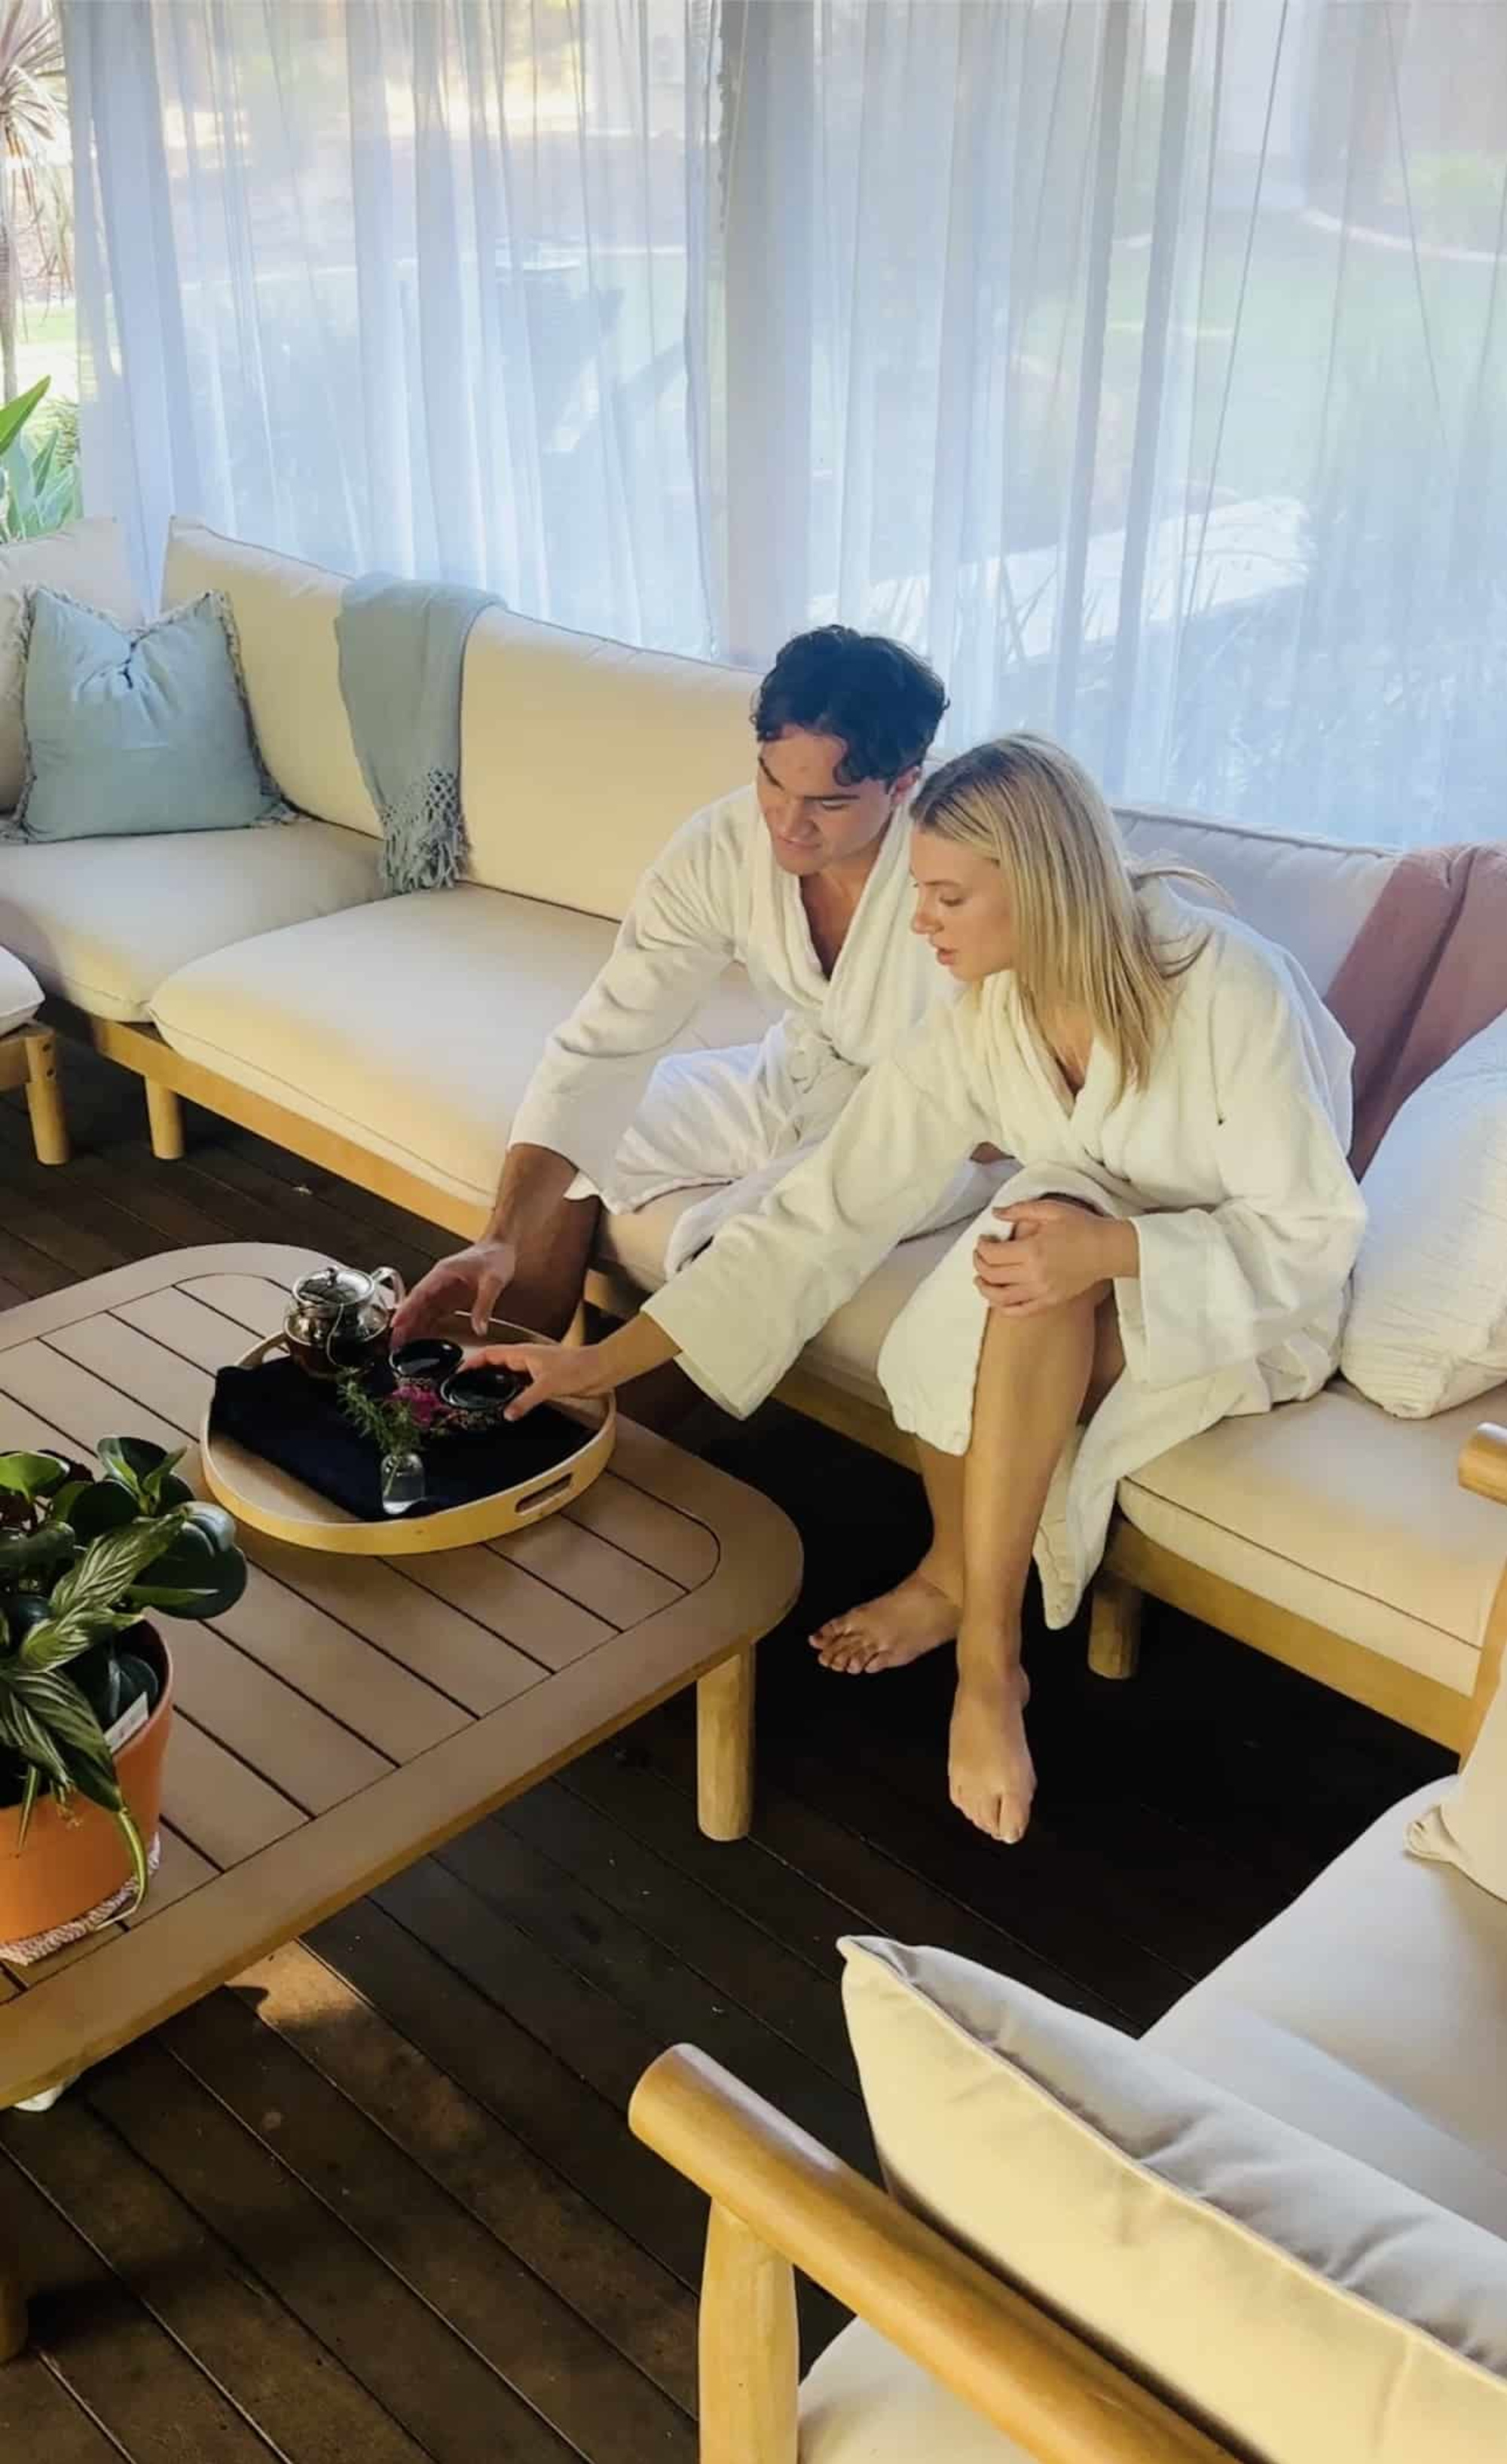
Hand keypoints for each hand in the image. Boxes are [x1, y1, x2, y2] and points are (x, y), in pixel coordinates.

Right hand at [392, 1237, 517, 1342]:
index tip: (396, 1322)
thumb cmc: (495, 1256)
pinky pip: (435, 1312)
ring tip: (401, 1344)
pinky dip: (426, 1324)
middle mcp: (439, 1281)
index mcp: (443, 1273)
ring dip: (412, 1325)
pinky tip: (420, 1336)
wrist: (502, 1248)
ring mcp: (444, 1289)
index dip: (407, 1309)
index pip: (420, 1293)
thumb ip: (484, 1305)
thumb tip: (479, 1328)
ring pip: (423, 1310)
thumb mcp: (493, 1281)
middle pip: (417, 1304)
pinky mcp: (451, 1297)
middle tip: (394, 1341)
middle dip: (404, 1323)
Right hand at [465, 1339, 614, 1420]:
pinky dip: (511, 1389)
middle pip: (496, 1362)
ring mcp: (535, 1368)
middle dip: (480, 1370)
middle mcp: (527, 1358)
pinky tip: (510, 1400)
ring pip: (508, 1372)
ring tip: (482, 1391)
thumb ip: (525, 1400)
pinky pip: (520, 1383)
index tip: (460, 1371)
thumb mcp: (547, 1385)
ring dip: (495, 1379)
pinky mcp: (544, 1378)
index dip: (473, 1361)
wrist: (600, 1369)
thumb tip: (508, 1413)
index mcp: (523, 1353)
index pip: (490, 1353)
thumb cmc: (579, 1367)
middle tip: (466, 1383)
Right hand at [948, 1665, 1034, 1842]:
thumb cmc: (1004, 1738)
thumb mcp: (1014, 1782)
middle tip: (1015, 1817)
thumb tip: (1009, 1838)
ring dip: (988, 1800)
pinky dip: (983, 1776)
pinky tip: (993, 1771)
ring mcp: (965, 1758)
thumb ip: (1013, 1813)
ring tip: (1003, 1803)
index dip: (1006, 1829)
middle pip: (979, 1811)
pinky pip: (977, 1766)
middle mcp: (967, 1780)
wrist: (988, 1689)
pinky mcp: (971, 1737)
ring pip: (976, 1790)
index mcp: (975, 1792)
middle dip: (995, 1818)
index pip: (990, 1824)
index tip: (1021, 1825)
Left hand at [973, 1199, 1122, 1316]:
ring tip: (980, 1279)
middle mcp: (1033, 1274)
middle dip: (979, 1264)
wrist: (1108, 1249)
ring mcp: (1041, 1291)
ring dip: (985, 1289)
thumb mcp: (1050, 1209)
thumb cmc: (1082, 1227)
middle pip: (992, 1275)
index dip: (981, 1247)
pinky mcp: (1050, 1301)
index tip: (983, 1240)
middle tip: (979, 1255)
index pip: (992, 1255)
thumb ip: (1020, 1210)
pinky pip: (1020, 1310)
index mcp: (1031, 1250)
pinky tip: (997, 1299)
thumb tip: (996, 1213)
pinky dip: (1003, 1307)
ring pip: (1001, 1298)